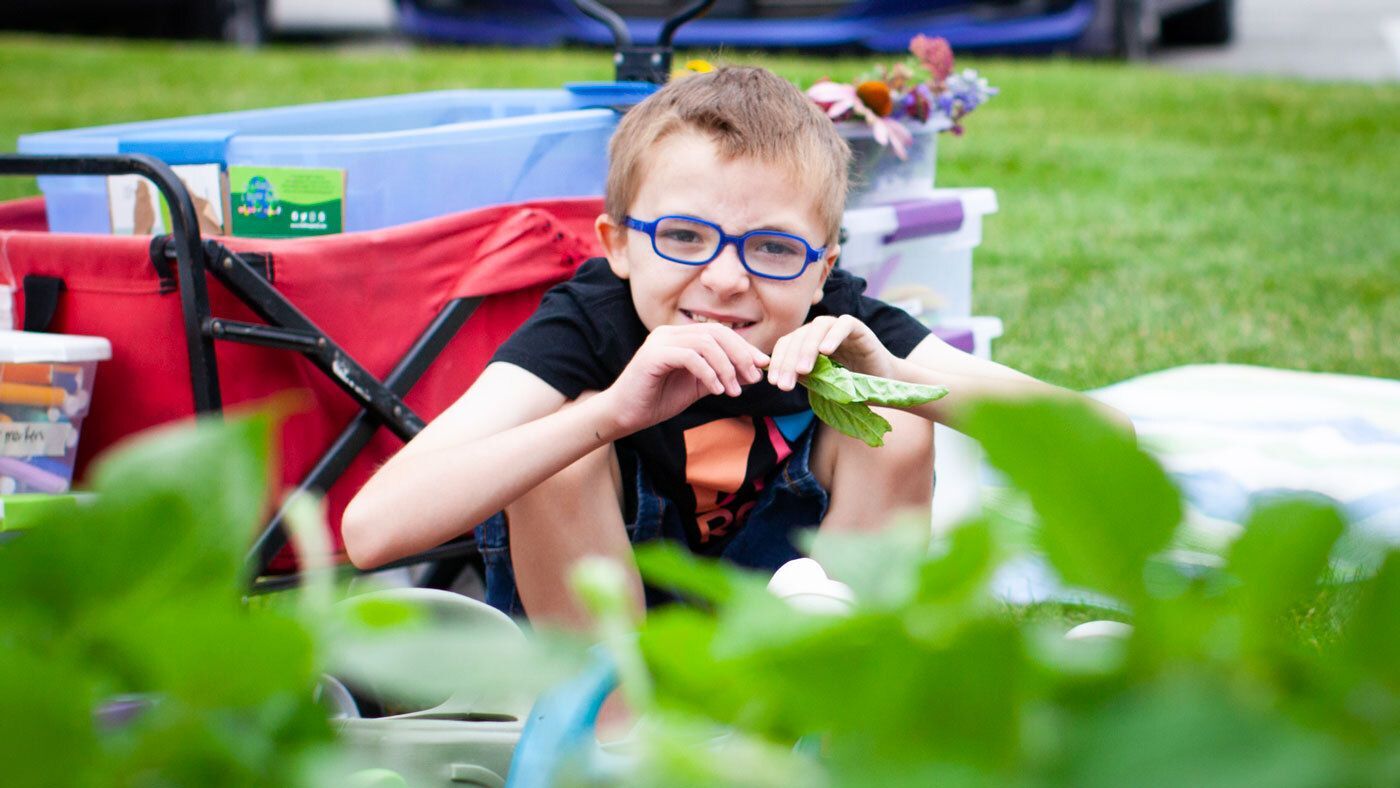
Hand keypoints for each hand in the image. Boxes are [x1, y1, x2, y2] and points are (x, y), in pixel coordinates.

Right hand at [601, 324, 767, 435]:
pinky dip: (709, 373)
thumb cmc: (658, 400)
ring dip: (726, 368)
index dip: (744, 347)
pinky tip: (717, 390)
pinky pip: (690, 357)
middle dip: (740, 355)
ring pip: (706, 343)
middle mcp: (670, 332)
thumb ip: (721, 376)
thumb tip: (753, 372)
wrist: (625, 415)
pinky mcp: (653, 355)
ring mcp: (660, 341)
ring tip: (734, 391)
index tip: (762, 365)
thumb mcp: (697, 387)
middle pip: (716, 333)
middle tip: (753, 378)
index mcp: (680, 336)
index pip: (720, 332)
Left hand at [764, 315, 896, 390]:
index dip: (778, 362)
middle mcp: (821, 332)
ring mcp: (839, 327)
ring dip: (807, 349)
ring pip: (817, 327)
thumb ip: (805, 377)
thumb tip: (779, 379)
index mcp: (808, 342)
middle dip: (789, 361)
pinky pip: (843, 324)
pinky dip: (833, 336)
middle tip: (785, 385)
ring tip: (803, 371)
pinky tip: (826, 352)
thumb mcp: (823, 384)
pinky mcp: (859, 328)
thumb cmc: (851, 386)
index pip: (787, 344)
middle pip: (798, 336)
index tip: (775, 383)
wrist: (883, 385)